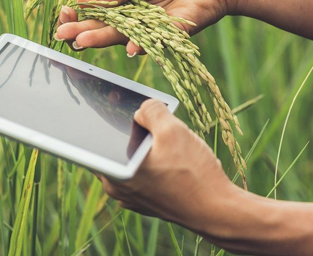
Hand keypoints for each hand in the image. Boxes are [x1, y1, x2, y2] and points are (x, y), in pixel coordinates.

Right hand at [55, 0, 248, 55]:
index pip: (97, 13)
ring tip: (83, 41)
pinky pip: (157, 41)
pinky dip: (144, 44)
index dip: (79, 15)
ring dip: (104, 40)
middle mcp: (137, 20)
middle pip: (106, 28)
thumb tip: (84, 0)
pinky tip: (129, 47)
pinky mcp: (176, 34)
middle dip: (83, 31)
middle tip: (63, 35)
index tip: (64, 14)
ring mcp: (155, 29)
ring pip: (125, 37)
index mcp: (127, 2)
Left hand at [98, 99, 238, 232]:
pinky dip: (154, 162)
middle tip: (148, 116)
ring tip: (169, 138)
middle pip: (116, 147)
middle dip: (131, 130)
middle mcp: (116, 187)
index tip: (112, 101)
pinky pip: (145, 174)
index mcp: (113, 171)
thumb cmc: (193, 174)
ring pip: (133, 160)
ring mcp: (131, 197)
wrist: (217, 211)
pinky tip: (175, 156)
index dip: (103, 117)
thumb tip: (142, 108)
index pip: (95, 138)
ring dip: (146, 147)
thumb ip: (151, 111)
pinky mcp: (147, 202)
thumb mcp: (173, 130)